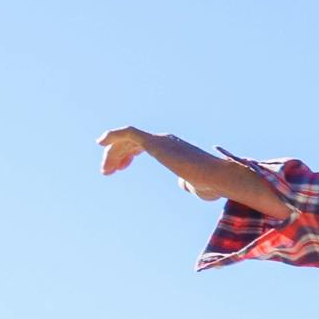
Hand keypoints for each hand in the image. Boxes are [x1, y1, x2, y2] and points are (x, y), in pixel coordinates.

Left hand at [100, 127, 301, 222]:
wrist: (217, 178)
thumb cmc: (211, 185)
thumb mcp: (196, 186)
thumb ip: (187, 182)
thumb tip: (183, 183)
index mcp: (173, 149)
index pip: (143, 146)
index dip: (127, 155)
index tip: (117, 169)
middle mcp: (166, 141)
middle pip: (132, 143)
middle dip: (117, 156)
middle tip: (106, 172)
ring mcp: (161, 140)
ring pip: (128, 140)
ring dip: (113, 154)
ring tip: (105, 171)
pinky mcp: (156, 142)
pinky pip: (129, 132)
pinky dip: (114, 135)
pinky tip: (101, 143)